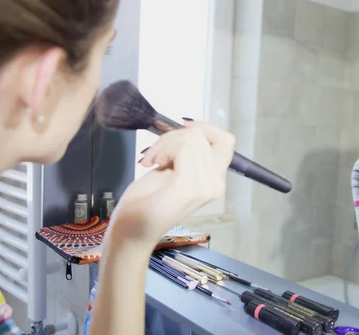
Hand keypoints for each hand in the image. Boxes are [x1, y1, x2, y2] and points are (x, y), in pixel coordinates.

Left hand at [105, 121, 234, 251]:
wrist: (131, 231)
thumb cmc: (147, 203)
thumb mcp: (173, 171)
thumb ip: (189, 154)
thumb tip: (191, 128)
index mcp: (215, 181)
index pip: (226, 141)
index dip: (205, 128)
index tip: (183, 130)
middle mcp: (215, 184)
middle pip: (202, 136)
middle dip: (173, 136)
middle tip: (155, 154)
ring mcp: (204, 187)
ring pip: (191, 139)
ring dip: (164, 143)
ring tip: (152, 160)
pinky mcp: (188, 187)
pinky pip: (183, 148)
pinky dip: (163, 148)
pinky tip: (152, 163)